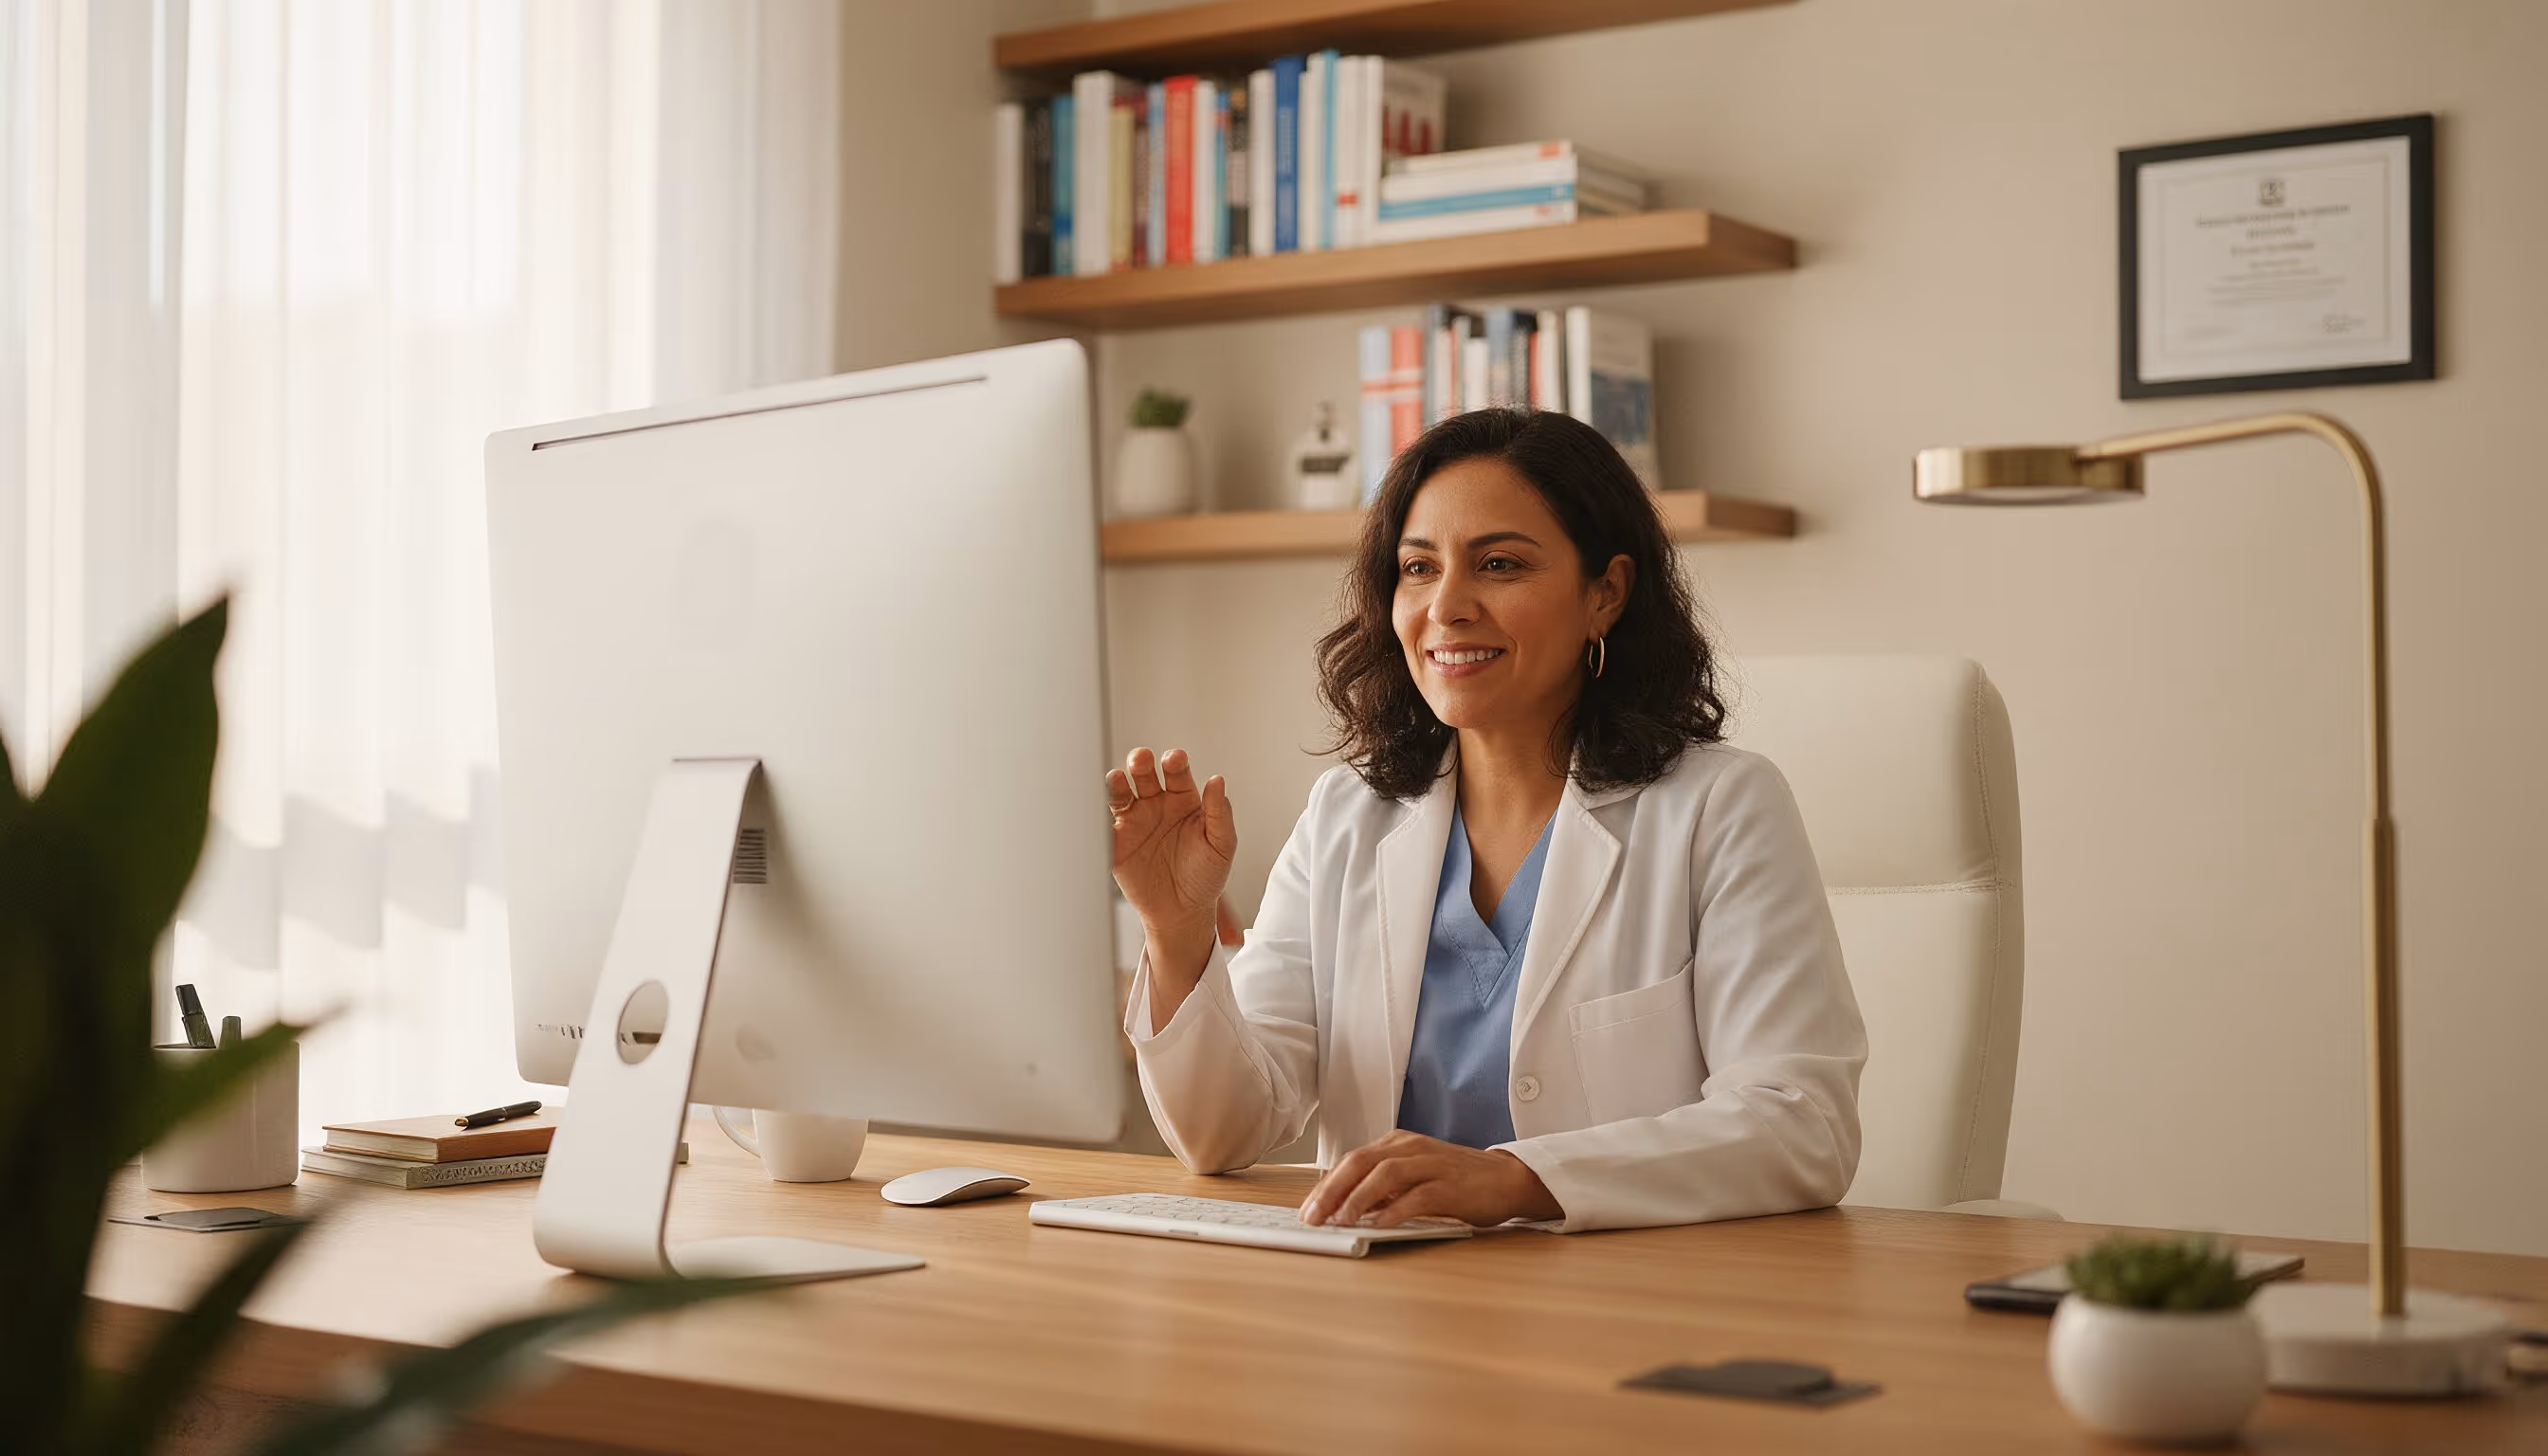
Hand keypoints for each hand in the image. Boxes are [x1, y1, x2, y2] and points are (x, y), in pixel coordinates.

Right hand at [1105, 747, 1236, 945]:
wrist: (1181, 913)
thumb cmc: (1204, 877)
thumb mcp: (1221, 845)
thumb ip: (1220, 813)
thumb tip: (1217, 781)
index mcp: (1183, 800)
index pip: (1177, 772)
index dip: (1174, 762)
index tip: (1174, 759)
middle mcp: (1156, 804)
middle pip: (1144, 774)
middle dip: (1140, 763)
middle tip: (1141, 759)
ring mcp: (1134, 821)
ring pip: (1120, 792)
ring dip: (1118, 782)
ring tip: (1118, 779)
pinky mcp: (1115, 841)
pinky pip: (1103, 822)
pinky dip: (1098, 812)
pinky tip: (1099, 806)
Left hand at [1298, 1130, 1563, 1228]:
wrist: (1507, 1178)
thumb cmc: (1456, 1182)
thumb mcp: (1413, 1177)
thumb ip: (1383, 1188)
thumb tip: (1343, 1209)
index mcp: (1397, 1143)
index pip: (1351, 1161)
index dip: (1325, 1186)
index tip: (1306, 1211)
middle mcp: (1410, 1148)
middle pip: (1361, 1163)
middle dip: (1332, 1191)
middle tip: (1312, 1218)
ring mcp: (1431, 1164)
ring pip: (1384, 1175)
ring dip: (1358, 1199)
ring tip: (1340, 1221)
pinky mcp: (1450, 1185)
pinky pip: (1417, 1196)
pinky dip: (1395, 1211)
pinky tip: (1379, 1226)